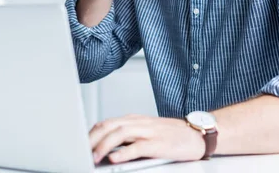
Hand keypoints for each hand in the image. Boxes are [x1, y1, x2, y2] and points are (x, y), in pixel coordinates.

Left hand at [89, 114, 205, 164]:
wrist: (198, 134)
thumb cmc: (172, 136)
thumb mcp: (146, 132)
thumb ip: (128, 138)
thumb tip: (107, 149)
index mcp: (133, 120)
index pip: (106, 123)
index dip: (91, 133)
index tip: (80, 144)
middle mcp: (138, 123)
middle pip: (108, 126)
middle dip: (92, 139)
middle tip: (81, 151)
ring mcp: (148, 132)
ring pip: (119, 134)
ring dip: (103, 146)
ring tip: (94, 157)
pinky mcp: (157, 143)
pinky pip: (137, 147)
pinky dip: (123, 152)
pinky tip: (114, 158)